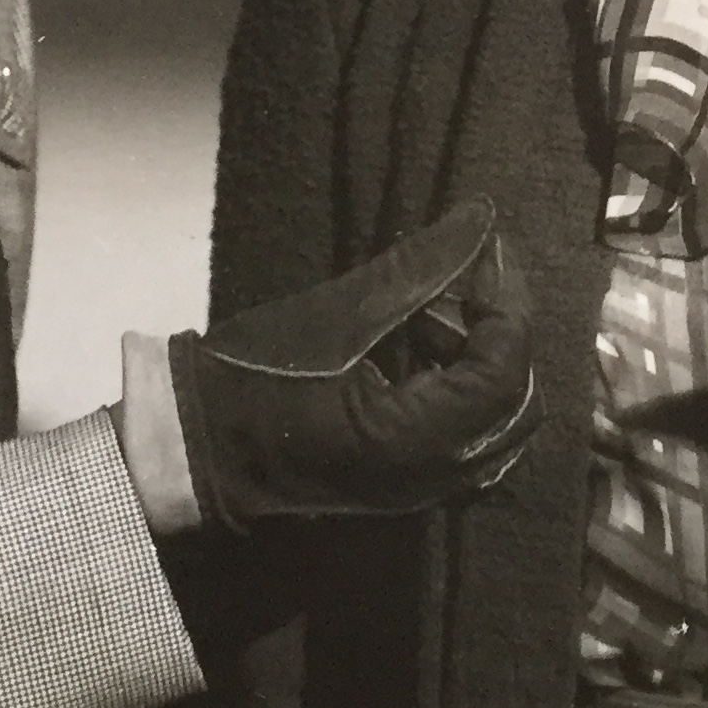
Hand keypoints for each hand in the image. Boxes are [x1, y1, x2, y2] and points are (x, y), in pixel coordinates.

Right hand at [170, 198, 536, 531]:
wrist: (193, 444)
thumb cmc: (252, 378)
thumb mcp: (337, 314)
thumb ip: (420, 268)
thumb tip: (483, 219)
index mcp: (410, 444)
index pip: (502, 373)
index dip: (507, 305)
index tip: (483, 252)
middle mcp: (429, 478)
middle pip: (515, 403)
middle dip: (501, 333)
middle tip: (464, 278)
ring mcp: (420, 488)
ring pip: (496, 421)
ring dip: (482, 357)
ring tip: (433, 307)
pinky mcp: (407, 481)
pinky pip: (469, 435)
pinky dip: (463, 384)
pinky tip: (423, 340)